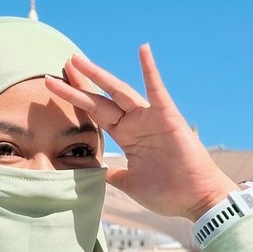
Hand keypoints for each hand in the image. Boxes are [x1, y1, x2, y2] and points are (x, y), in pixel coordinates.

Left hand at [44, 44, 239, 221]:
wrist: (196, 201)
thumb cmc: (168, 193)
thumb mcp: (130, 183)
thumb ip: (113, 174)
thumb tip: (96, 174)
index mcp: (126, 137)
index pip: (94, 113)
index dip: (76, 98)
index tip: (56, 84)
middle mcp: (135, 123)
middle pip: (100, 99)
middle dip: (80, 83)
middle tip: (63, 64)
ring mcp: (150, 118)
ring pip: (119, 91)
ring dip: (98, 75)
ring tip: (78, 60)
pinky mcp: (167, 117)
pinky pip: (157, 90)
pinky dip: (150, 70)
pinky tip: (143, 50)